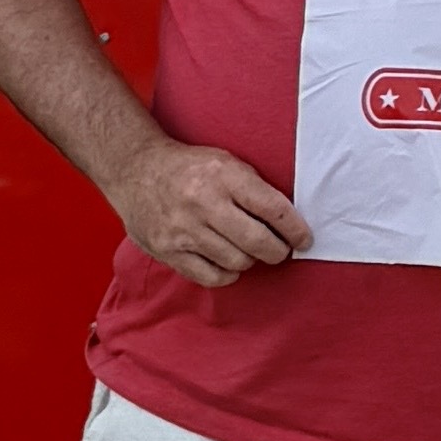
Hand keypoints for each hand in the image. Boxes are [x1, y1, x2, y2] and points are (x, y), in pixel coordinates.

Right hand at [112, 141, 309, 290]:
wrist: (136, 169)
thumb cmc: (190, 168)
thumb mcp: (227, 163)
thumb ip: (255, 189)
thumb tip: (289, 222)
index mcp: (224, 176)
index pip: (273, 209)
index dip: (295, 229)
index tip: (304, 239)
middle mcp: (203, 203)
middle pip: (258, 242)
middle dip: (278, 251)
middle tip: (280, 249)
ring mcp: (183, 230)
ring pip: (237, 262)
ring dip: (250, 260)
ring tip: (248, 250)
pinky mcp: (168, 251)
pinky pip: (210, 277)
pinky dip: (227, 274)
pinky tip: (228, 262)